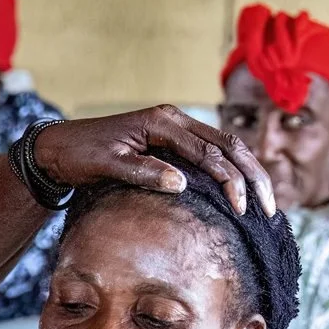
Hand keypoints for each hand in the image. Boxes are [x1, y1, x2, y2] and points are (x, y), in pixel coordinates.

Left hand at [34, 105, 275, 215]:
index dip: (229, 180)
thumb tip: (181, 184)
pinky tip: (239, 190)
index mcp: (162, 122)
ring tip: (264, 202)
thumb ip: (143, 172)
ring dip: (246, 172)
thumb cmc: (80, 155)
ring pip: (224, 146)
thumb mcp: (108, 165)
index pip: (209, 151)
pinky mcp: (169, 141)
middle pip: (228, 144)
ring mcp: (173, 128)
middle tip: (270, 208)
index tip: (242, 207)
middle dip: (252, 175)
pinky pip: (208, 152)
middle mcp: (173, 120)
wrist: (59, 148)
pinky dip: (229, 170)